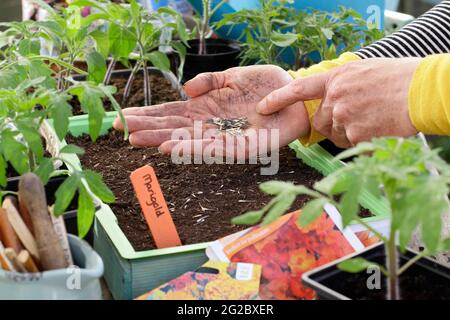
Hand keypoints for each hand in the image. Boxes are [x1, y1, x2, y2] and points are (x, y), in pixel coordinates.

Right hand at [113, 65, 309, 157]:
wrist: (295, 97)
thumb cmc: (264, 87)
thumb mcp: (234, 76)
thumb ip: (210, 80)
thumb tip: (186, 88)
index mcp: (206, 108)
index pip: (171, 112)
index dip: (148, 114)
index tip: (122, 115)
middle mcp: (210, 125)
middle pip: (172, 127)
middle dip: (145, 127)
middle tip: (117, 127)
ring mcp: (223, 137)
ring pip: (187, 140)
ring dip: (161, 139)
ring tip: (136, 139)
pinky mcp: (241, 148)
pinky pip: (213, 149)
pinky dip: (191, 148)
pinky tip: (171, 147)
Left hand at [257, 58, 420, 147]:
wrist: (421, 91)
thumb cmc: (398, 79)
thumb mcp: (364, 72)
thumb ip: (343, 84)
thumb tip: (332, 97)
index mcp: (336, 78)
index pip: (299, 89)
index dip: (278, 98)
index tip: (263, 106)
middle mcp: (336, 97)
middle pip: (320, 120)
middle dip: (331, 124)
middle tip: (353, 120)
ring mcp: (344, 116)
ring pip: (335, 134)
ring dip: (347, 133)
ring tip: (371, 121)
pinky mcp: (355, 134)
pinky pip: (349, 144)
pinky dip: (361, 142)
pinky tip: (377, 130)